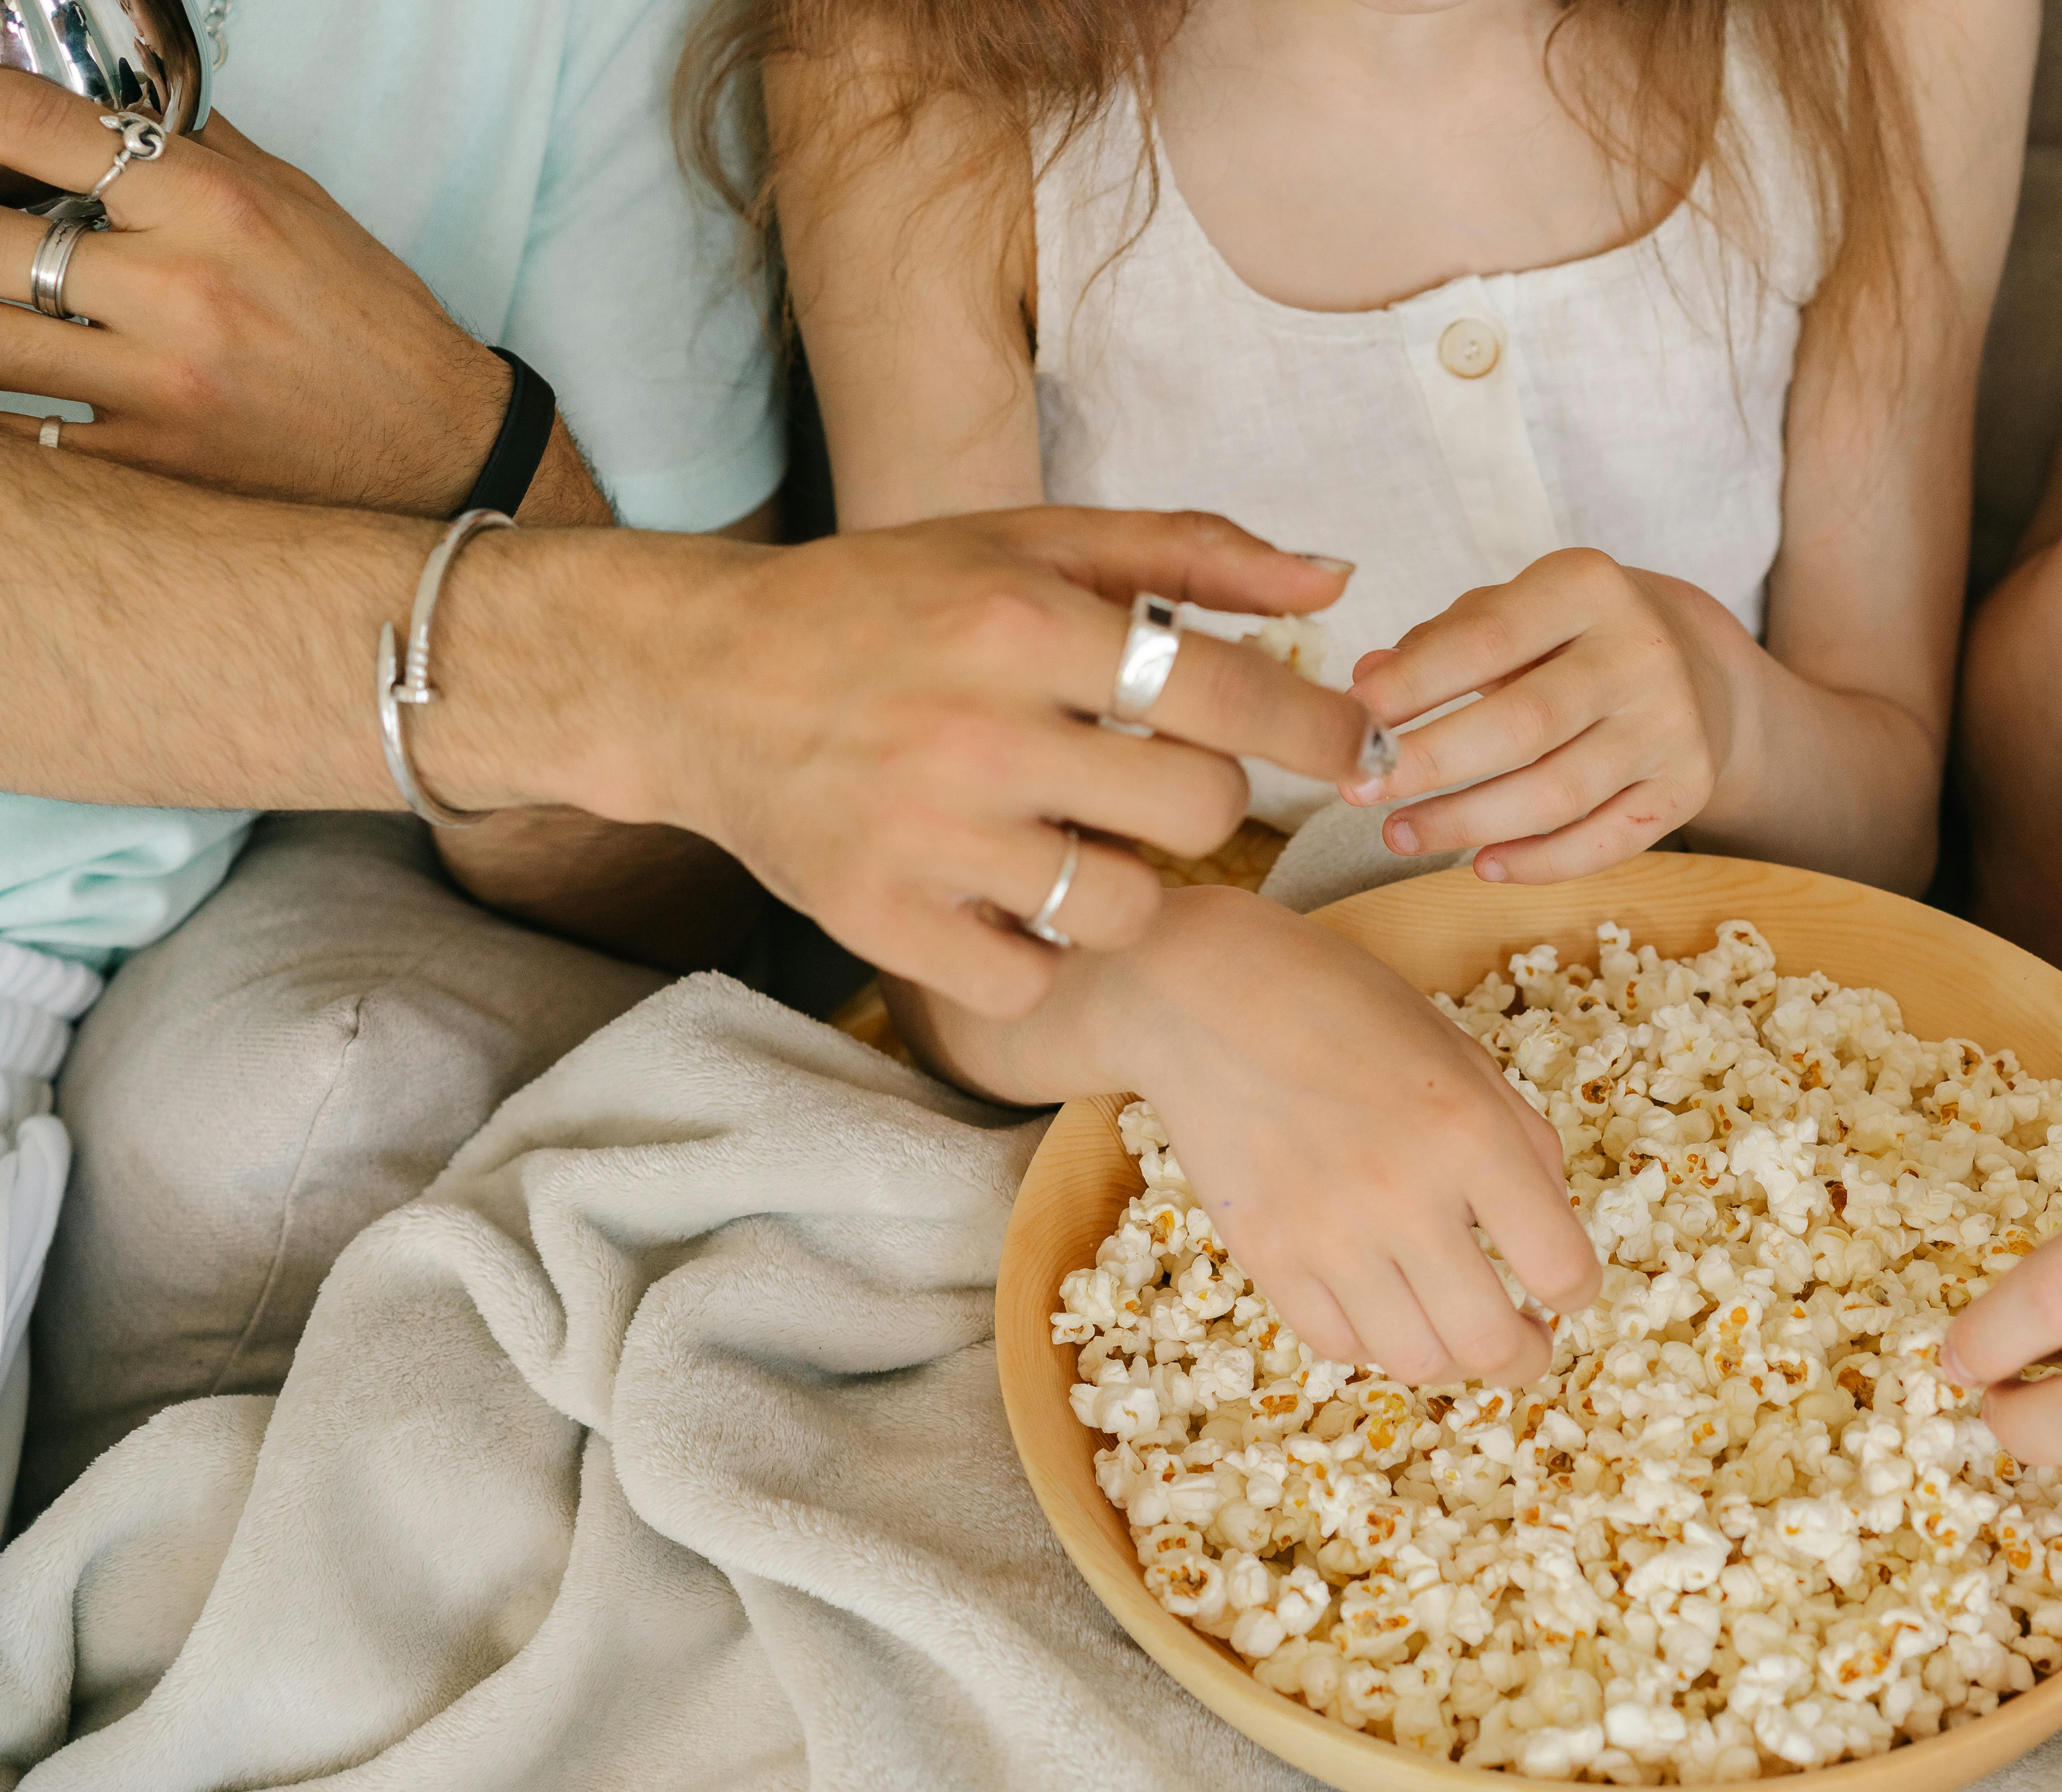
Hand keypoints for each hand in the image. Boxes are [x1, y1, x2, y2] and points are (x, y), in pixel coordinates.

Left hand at [0, 73, 525, 516]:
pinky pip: (29, 432)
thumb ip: (195, 150)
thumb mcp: (296, 204)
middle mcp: (182, 292)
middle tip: (3, 236)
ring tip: (13, 304)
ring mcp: (162, 383)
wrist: (439, 442)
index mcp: (214, 210)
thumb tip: (111, 109)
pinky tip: (26, 379)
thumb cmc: (372, 323)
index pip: (39, 127)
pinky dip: (9, 408)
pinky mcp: (155, 456)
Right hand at [568, 507, 1384, 1019]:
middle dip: (1202, 801)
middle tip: (1150, 780)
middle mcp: (977, 733)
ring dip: (1124, 881)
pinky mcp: (882, 921)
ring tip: (1069, 835)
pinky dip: (1036, 949)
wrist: (702, 679)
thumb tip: (1339, 577)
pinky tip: (1002, 891)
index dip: (1319, 729)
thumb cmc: (888, 603)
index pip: (1225, 692)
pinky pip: (1031, 976)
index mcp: (1020, 624)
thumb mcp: (1029, 543)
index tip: (1356, 748)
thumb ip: (1194, 555)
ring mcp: (927, 838)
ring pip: (1125, 908)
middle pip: (1198, 813)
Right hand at [1076, 887, 1599, 1385]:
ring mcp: (1326, 1233)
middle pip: (1488, 1344)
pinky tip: (1383, 1302)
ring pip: (1414, 1361)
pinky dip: (1372, 1339)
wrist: (1202, 994)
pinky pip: (1336, 1343)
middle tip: (1524, 1342)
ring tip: (1451, 1323)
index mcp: (1470, 1132)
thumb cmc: (1342, 1007)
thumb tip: (1551, 1230)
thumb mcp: (1460, 1052)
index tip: (1568, 1293)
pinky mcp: (1264, 1255)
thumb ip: (1522, 1142)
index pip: (1559, 1266)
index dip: (1580, 1294)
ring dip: (1449, 1356)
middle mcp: (1403, 1194)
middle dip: (1524, 1358)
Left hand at [1343, 550, 1757, 882]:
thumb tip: (1365, 681)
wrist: (1697, 665)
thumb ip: (1441, 641)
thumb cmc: (1572, 638)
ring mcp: (1671, 724)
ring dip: (1467, 823)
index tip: (1352, 717)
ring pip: (1557, 794)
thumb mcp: (1514, 612)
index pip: (1487, 639)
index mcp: (1587, 587)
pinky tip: (1481, 865)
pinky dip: (1537, 863)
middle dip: (1429, 764)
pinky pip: (1603, 843)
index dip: (1413, 685)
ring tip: (1399, 834)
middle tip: (1359, 790)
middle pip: (1521, 726)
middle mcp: (1639, 652)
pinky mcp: (1687, 786)